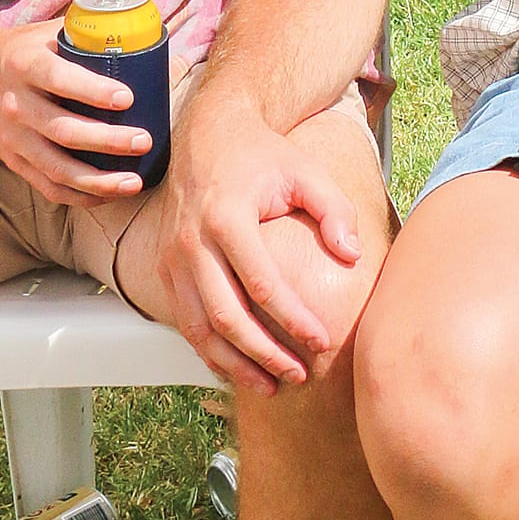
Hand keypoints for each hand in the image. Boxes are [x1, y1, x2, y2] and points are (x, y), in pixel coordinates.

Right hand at [0, 16, 149, 203]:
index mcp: (25, 65)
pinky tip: (107, 194)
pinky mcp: (11, 160)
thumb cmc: (23, 50)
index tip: (128, 98)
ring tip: (133, 182)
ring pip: (56, 167)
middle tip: (143, 141)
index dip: (93, 91)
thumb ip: (86, 37)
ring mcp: (12, 138)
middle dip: (107, 140)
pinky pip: (46, 186)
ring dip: (97, 179)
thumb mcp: (47, 33)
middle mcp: (15, 104)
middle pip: (63, 130)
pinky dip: (78, 195)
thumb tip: (144, 40)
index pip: (59, 79)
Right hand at [154, 98, 363, 391]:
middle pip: (225, 317)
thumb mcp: (305, 171)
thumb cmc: (263, 156)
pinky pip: (185, 321)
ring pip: (198, 329)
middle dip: (263, 354)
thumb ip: (334, 209)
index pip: (262, 284)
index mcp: (226, 217)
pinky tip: (240, 368)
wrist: (208, 134)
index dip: (293, 319)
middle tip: (298, 376)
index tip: (322, 340)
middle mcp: (191, 243)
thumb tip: (353, 256)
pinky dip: (210, 351)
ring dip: (234, 364)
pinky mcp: (165, 269)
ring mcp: (172, 258)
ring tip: (271, 385)